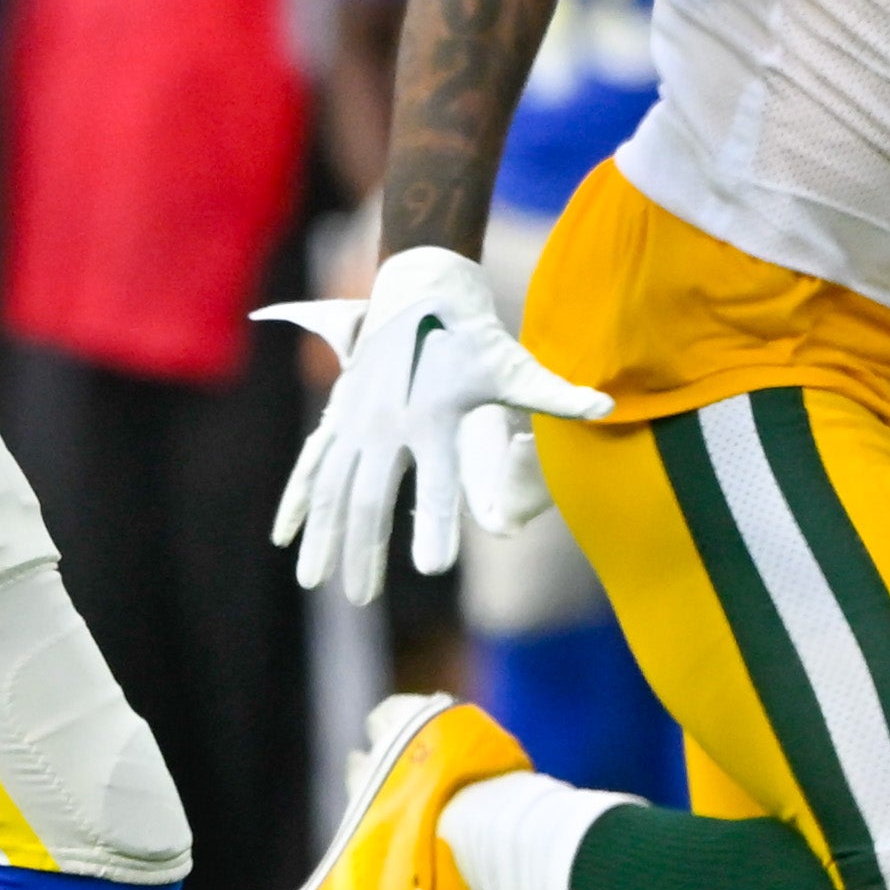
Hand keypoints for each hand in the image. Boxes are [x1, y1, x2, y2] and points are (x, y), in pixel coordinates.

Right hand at [255, 246, 611, 601]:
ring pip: (333, 489)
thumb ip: (555, 393)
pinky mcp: (340, 417)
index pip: (435, 481)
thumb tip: (606, 407)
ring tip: (316, 584)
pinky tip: (284, 539)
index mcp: (431, 417)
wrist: (419, 288)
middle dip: (364, 551)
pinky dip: (297, 503)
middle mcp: (387, 422)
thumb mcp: (514, 364)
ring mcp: (357, 421)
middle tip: (362, 600)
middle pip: (370, 497)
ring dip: (324, 537)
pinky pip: (313, 467)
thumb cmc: (472, 334)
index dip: (435, 525)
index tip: (435, 571)